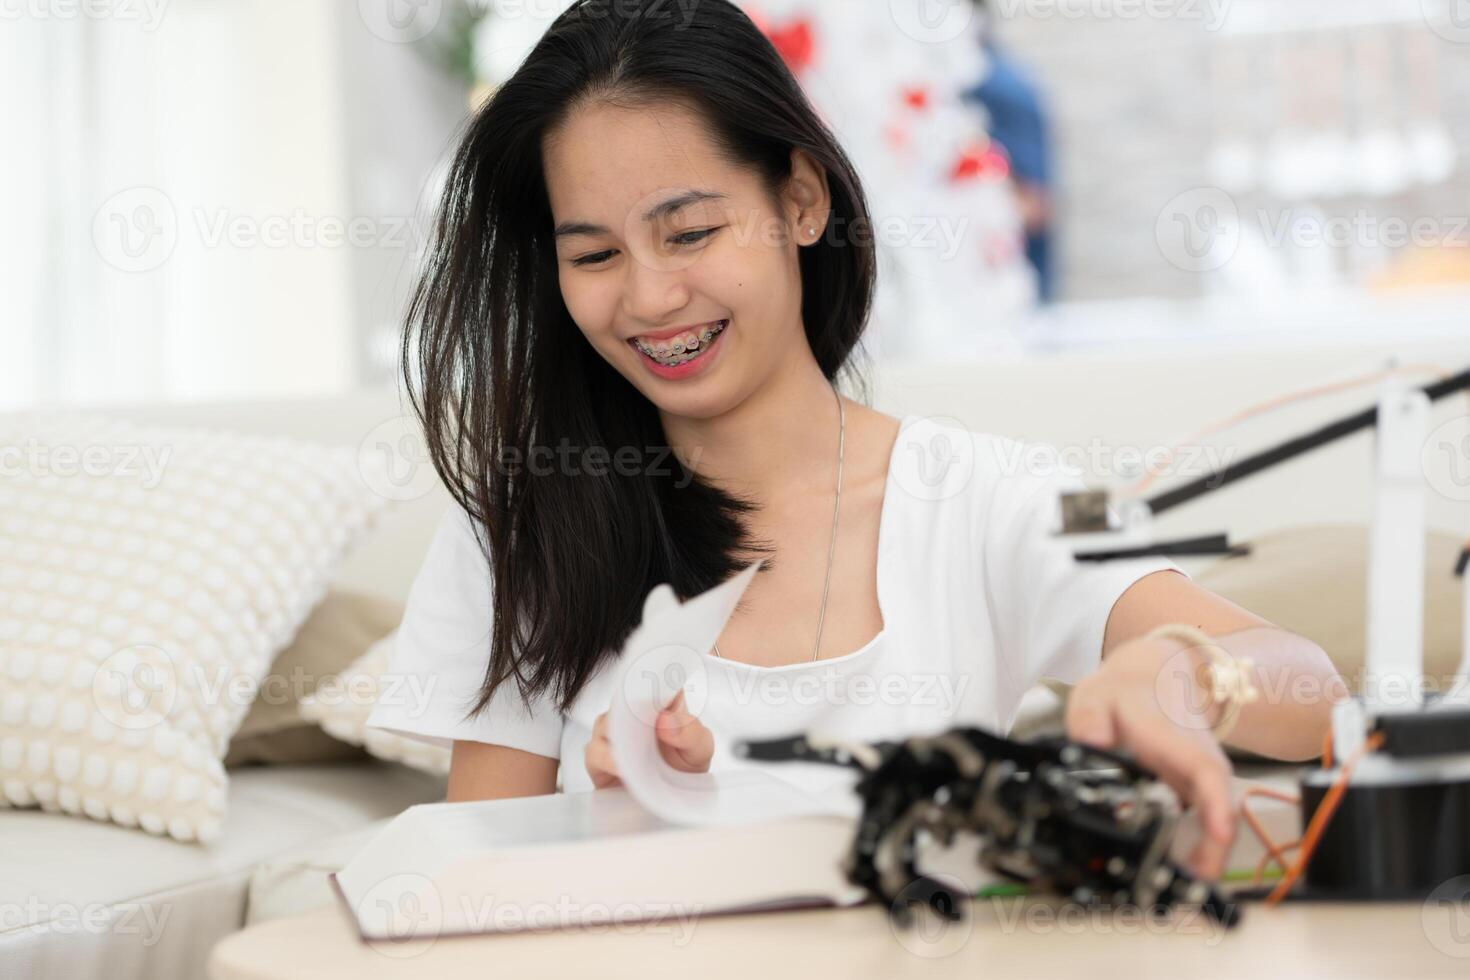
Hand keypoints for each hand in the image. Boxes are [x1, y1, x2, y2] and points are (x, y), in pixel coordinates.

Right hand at [585, 689, 715, 789]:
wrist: (673, 802)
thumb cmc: (685, 768)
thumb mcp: (700, 749)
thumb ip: (690, 731)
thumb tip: (665, 719)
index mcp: (659, 702)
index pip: (652, 677)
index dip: (653, 677)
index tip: (662, 690)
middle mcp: (631, 713)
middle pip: (623, 697)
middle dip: (634, 708)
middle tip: (651, 722)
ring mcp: (612, 734)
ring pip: (605, 722)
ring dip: (622, 736)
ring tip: (638, 752)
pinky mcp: (598, 759)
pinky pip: (594, 752)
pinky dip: (608, 759)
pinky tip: (624, 767)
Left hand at [1064, 637, 1236, 880]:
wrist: (1152, 677)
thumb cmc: (1122, 692)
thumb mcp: (1095, 696)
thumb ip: (1089, 719)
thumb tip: (1090, 742)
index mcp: (1174, 737)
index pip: (1203, 769)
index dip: (1215, 802)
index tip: (1218, 832)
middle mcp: (1197, 759)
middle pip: (1219, 805)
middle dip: (1215, 846)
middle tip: (1194, 882)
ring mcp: (1200, 775)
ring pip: (1217, 817)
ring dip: (1209, 853)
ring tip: (1185, 885)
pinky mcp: (1196, 788)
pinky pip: (1206, 820)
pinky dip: (1200, 847)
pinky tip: (1182, 871)